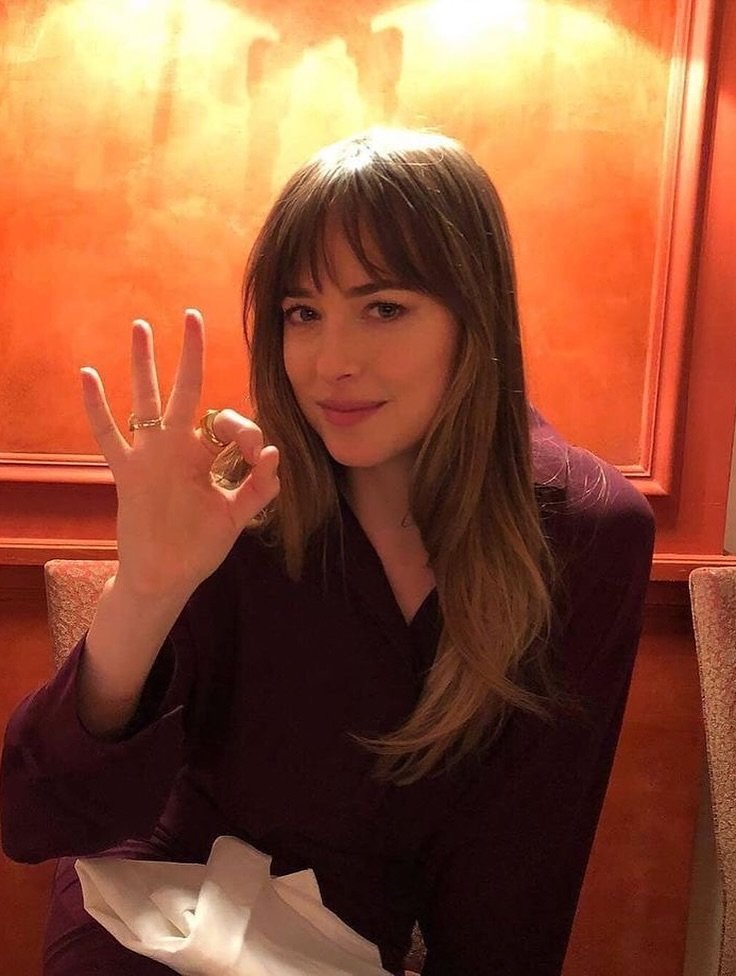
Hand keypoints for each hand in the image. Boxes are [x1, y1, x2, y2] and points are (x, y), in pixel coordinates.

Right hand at [80, 308, 279, 597]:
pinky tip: (88, 375)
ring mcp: (150, 458)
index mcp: (207, 456)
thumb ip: (258, 490)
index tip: (258, 458)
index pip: (227, 423)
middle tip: (192, 316)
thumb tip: (274, 454)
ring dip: (144, 365)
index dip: (247, 433)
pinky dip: (97, 408)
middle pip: (184, 391)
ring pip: (145, 401)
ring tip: (141, 327)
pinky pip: (109, 436)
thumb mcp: (236, 518)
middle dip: (190, 355)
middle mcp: (179, 449)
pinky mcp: (127, 474)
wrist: (165, 577)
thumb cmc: (200, 546)